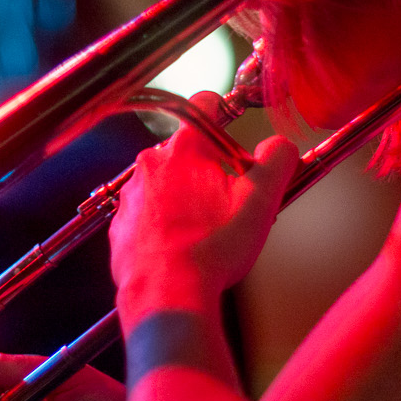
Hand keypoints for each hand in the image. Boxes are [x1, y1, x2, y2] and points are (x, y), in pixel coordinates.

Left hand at [112, 96, 299, 313]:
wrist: (167, 295)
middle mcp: (150, 165)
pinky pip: (146, 214)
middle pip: (185, 150)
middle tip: (229, 198)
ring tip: (205, 230)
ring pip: (163, 183)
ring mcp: (131, 196)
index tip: (229, 127)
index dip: (221, 112)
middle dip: (207, 167)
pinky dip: (163, 224)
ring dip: (184, 196)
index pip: (203, 105)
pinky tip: (181, 246)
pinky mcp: (121, 226)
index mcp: (185, 149)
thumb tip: (280, 146)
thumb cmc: (213, 248)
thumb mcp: (260, 201)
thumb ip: (276, 162)